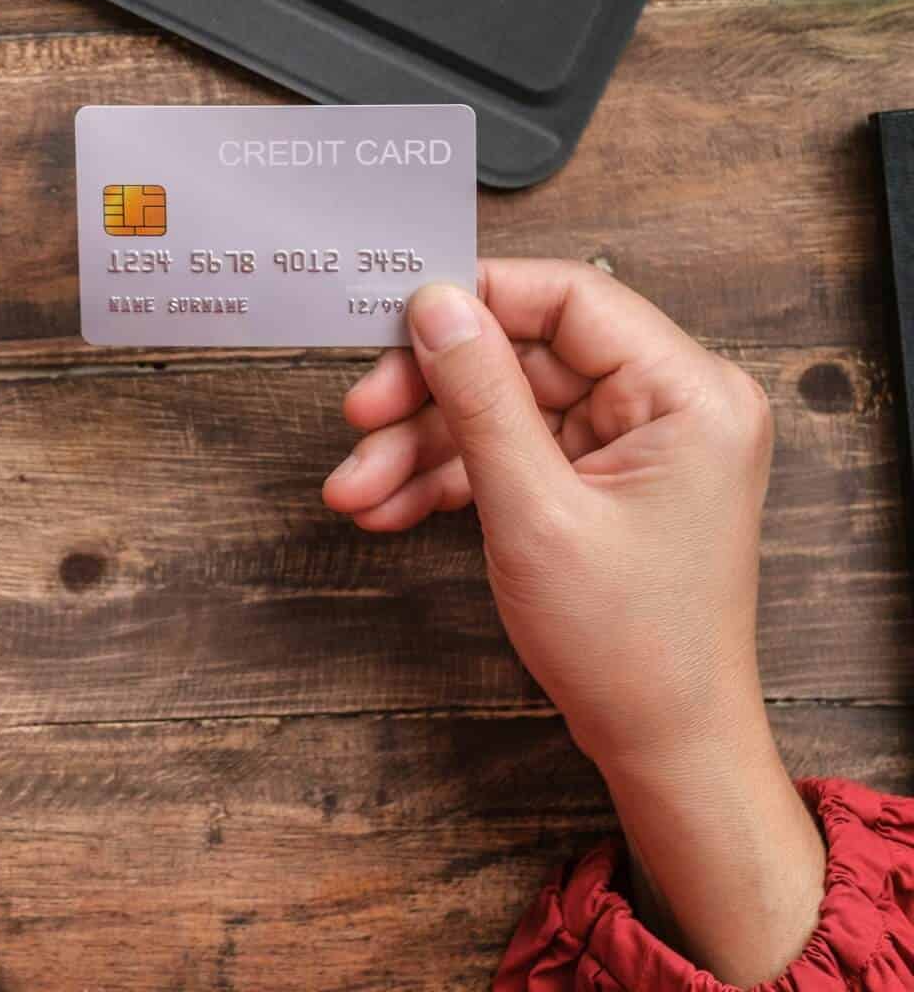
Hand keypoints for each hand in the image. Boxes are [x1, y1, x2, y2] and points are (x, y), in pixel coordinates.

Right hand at [322, 260, 821, 981]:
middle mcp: (671, 405)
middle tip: (358, 415)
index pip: (571, 298)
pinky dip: (450, 479)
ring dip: (423, 447)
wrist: (663, 746)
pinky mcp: (601, 482)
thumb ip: (480, 397)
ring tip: (355, 489)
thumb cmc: (630, 645)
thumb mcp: (534, 510)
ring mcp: (635, 446)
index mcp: (688, 393)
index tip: (395, 319)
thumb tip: (437, 305)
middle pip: (524, 356)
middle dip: (431, 395)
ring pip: (505, 409)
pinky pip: (513, 453)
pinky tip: (388, 508)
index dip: (477, 300)